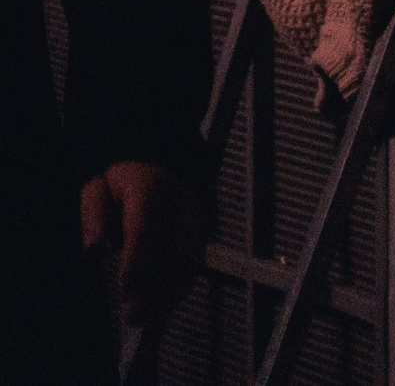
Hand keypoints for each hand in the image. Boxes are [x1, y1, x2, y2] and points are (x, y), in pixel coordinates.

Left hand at [80, 161, 204, 327]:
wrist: (157, 175)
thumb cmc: (121, 187)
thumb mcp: (98, 188)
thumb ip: (94, 212)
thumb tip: (94, 246)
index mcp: (151, 187)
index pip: (146, 225)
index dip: (137, 259)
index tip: (124, 288)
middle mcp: (180, 204)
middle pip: (173, 249)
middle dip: (154, 286)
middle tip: (130, 315)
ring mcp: (196, 221)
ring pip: (188, 262)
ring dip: (166, 295)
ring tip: (140, 319)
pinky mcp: (201, 237)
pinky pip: (194, 267)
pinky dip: (178, 292)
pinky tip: (158, 311)